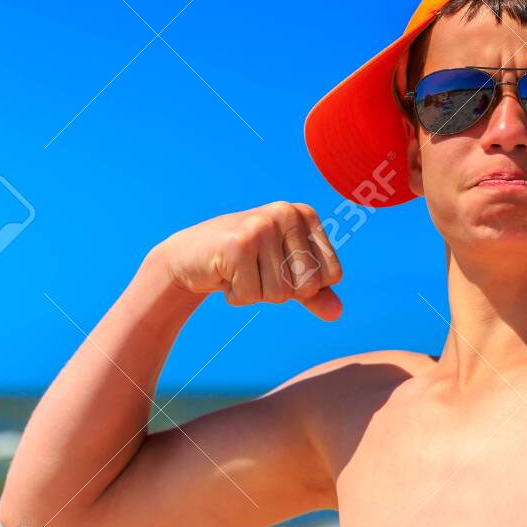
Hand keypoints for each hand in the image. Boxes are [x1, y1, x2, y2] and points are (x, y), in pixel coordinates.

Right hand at [154, 202, 342, 319]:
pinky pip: (251, 295)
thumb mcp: (285, 273)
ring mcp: (262, 226)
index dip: (305, 285)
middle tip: (256, 271)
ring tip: (239, 272)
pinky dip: (237, 296)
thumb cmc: (244, 263)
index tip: (279, 268)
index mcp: (306, 215)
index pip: (331, 274)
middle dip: (280, 292)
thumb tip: (337, 313)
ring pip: (279, 294)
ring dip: (256, 294)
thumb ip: (314, 292)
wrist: (189, 257)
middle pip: (307, 286)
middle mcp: (287, 213)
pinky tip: (225, 275)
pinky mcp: (237, 245)